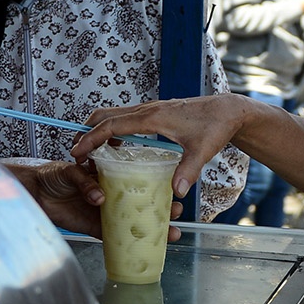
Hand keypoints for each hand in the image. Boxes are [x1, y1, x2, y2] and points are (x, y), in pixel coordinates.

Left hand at [4, 159, 179, 238]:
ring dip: (152, 228)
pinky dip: (130, 242)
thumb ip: (85, 181)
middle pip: (141, 201)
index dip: (155, 184)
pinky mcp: (95, 228)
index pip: (137, 178)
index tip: (172, 189)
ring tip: (171, 233)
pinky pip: (115, 236)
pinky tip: (145, 247)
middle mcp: (111, 194)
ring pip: (134, 221)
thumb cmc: (51, 175)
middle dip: (162, 208)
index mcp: (109, 175)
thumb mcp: (69, 171)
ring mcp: (104, 212)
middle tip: (177, 213)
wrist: (33, 193)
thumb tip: (100, 196)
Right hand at [69, 94, 251, 198]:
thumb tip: (176, 193)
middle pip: (105, 115)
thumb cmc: (216, 127)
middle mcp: (147, 110)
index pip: (112, 125)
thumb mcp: (203, 151)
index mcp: (152, 117)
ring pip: (113, 114)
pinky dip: (112, 129)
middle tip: (75, 152)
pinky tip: (116, 148)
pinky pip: (124, 118)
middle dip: (86, 131)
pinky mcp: (155, 113)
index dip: (90, 138)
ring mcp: (150, 110)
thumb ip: (188, 170)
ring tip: (90, 152)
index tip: (75, 152)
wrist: (228, 110)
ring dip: (98, 129)